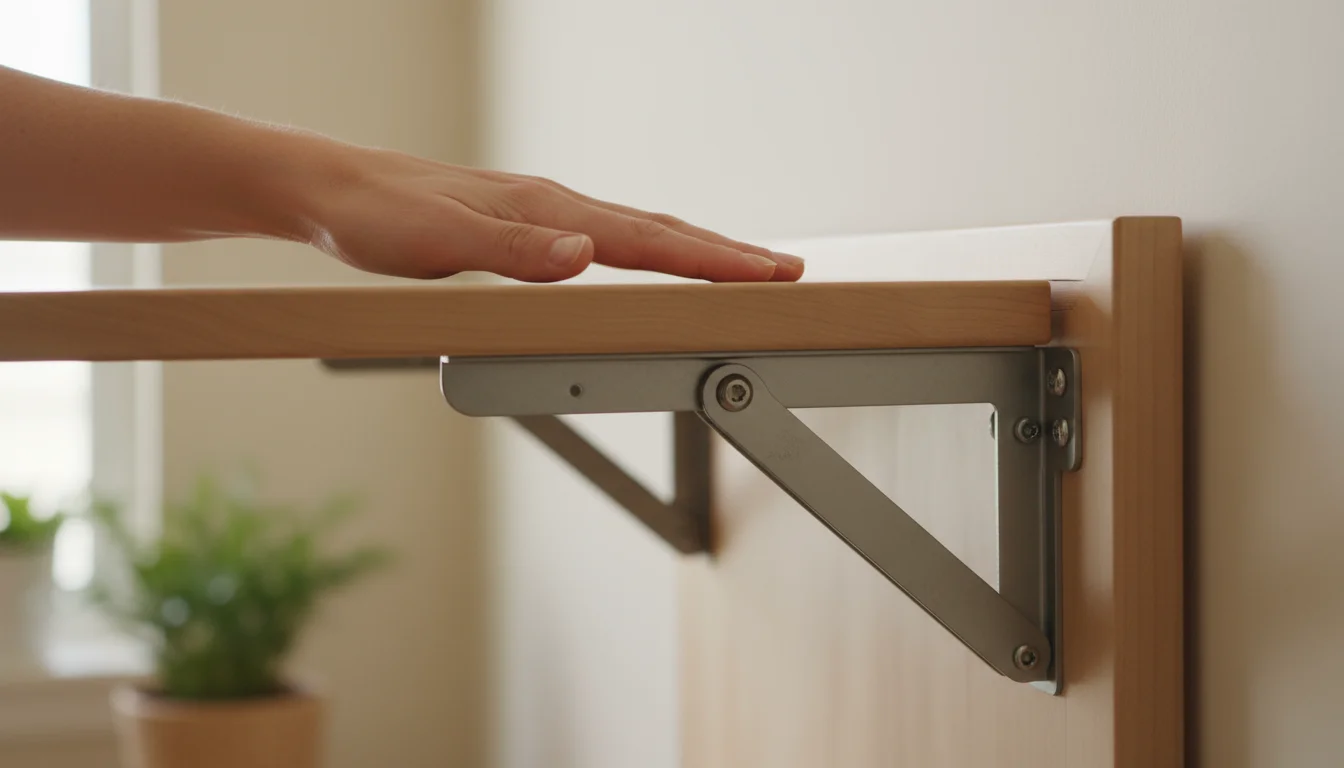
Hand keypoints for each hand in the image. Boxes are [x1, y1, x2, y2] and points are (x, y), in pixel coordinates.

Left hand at [293, 145, 804, 282]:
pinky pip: (608, 236)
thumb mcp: (438, 242)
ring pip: (638, 231)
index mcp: (546, 210)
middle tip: (783, 271)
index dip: (711, 260)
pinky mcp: (526, 225)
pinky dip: (649, 248)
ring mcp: (543, 212)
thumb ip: (516, 252)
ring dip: (694, 249)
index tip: (766, 272)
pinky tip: (650, 257)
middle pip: (659, 230)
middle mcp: (554, 206)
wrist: (331, 189)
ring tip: (738, 265)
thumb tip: (588, 253)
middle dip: (726, 253)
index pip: (646, 240)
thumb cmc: (376, 216)